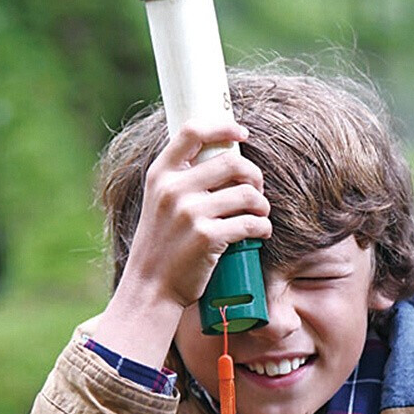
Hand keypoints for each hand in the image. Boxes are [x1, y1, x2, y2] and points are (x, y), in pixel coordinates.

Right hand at [128, 118, 271, 307]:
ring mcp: (190, 213)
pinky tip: (260, 232)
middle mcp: (173, 189)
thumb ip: (181, 179)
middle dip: (254, 176)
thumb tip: (224, 157)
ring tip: (259, 215)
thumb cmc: (161, 244)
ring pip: (247, 194)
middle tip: (256, 190)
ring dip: (262, 205)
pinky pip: (251, 223)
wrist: (150, 287)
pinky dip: (263, 227)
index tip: (242, 133)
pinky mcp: (207, 237)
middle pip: (232, 162)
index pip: (192, 132)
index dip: (222, 126)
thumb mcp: (159, 202)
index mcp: (160, 175)